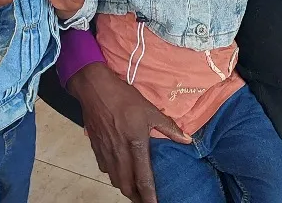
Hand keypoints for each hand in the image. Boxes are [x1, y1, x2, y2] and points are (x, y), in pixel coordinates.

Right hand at [66, 63, 189, 202]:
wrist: (94, 88)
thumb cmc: (124, 98)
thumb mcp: (150, 110)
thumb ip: (168, 128)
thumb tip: (187, 140)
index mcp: (135, 145)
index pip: (143, 179)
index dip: (150, 196)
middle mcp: (119, 153)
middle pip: (127, 186)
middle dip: (136, 197)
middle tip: (146, 200)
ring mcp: (106, 152)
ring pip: (115, 180)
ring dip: (125, 188)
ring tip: (134, 190)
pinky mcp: (96, 147)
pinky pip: (104, 169)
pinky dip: (113, 175)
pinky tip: (118, 171)